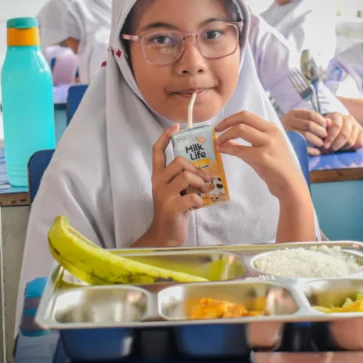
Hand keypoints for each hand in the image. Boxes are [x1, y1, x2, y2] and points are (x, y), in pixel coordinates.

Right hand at [146, 124, 211, 247]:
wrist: (165, 236)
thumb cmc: (174, 211)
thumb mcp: (175, 191)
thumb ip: (183, 178)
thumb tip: (203, 170)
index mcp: (158, 176)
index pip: (157, 151)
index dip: (165, 136)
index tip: (175, 126)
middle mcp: (158, 182)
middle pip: (179, 161)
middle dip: (196, 169)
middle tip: (205, 179)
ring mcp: (163, 195)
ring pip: (186, 176)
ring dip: (200, 183)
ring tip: (204, 191)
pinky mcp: (171, 207)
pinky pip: (192, 196)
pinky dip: (199, 200)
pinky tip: (198, 206)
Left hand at [215, 111, 307, 199]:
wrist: (291, 186)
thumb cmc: (276, 170)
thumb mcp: (262, 151)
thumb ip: (246, 144)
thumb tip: (226, 139)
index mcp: (272, 128)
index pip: (248, 115)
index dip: (231, 118)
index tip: (220, 126)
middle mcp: (272, 132)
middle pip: (244, 117)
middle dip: (226, 122)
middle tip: (216, 130)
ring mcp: (269, 143)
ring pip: (241, 129)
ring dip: (225, 135)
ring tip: (218, 143)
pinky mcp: (264, 157)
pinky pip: (240, 149)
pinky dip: (228, 148)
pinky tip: (222, 151)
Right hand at [280, 109, 327, 155]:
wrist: (271, 137)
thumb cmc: (291, 128)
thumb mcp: (301, 120)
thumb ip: (316, 120)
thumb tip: (330, 122)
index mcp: (293, 113)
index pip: (311, 114)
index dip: (321, 120)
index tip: (326, 127)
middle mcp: (288, 121)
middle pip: (309, 125)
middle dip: (320, 131)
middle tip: (325, 137)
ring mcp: (286, 132)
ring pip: (306, 135)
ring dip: (317, 141)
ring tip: (322, 144)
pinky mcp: (286, 143)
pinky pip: (301, 146)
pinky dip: (311, 150)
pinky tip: (317, 152)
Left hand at [321, 113, 362, 152]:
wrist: (336, 127)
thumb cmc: (326, 129)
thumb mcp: (322, 127)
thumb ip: (323, 127)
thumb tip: (327, 122)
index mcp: (337, 116)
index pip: (336, 126)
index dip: (330, 137)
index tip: (325, 146)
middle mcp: (348, 119)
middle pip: (345, 134)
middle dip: (336, 145)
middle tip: (329, 150)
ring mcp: (356, 125)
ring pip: (351, 140)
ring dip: (342, 148)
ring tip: (335, 150)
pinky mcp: (362, 132)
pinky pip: (361, 143)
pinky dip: (354, 148)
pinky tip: (346, 150)